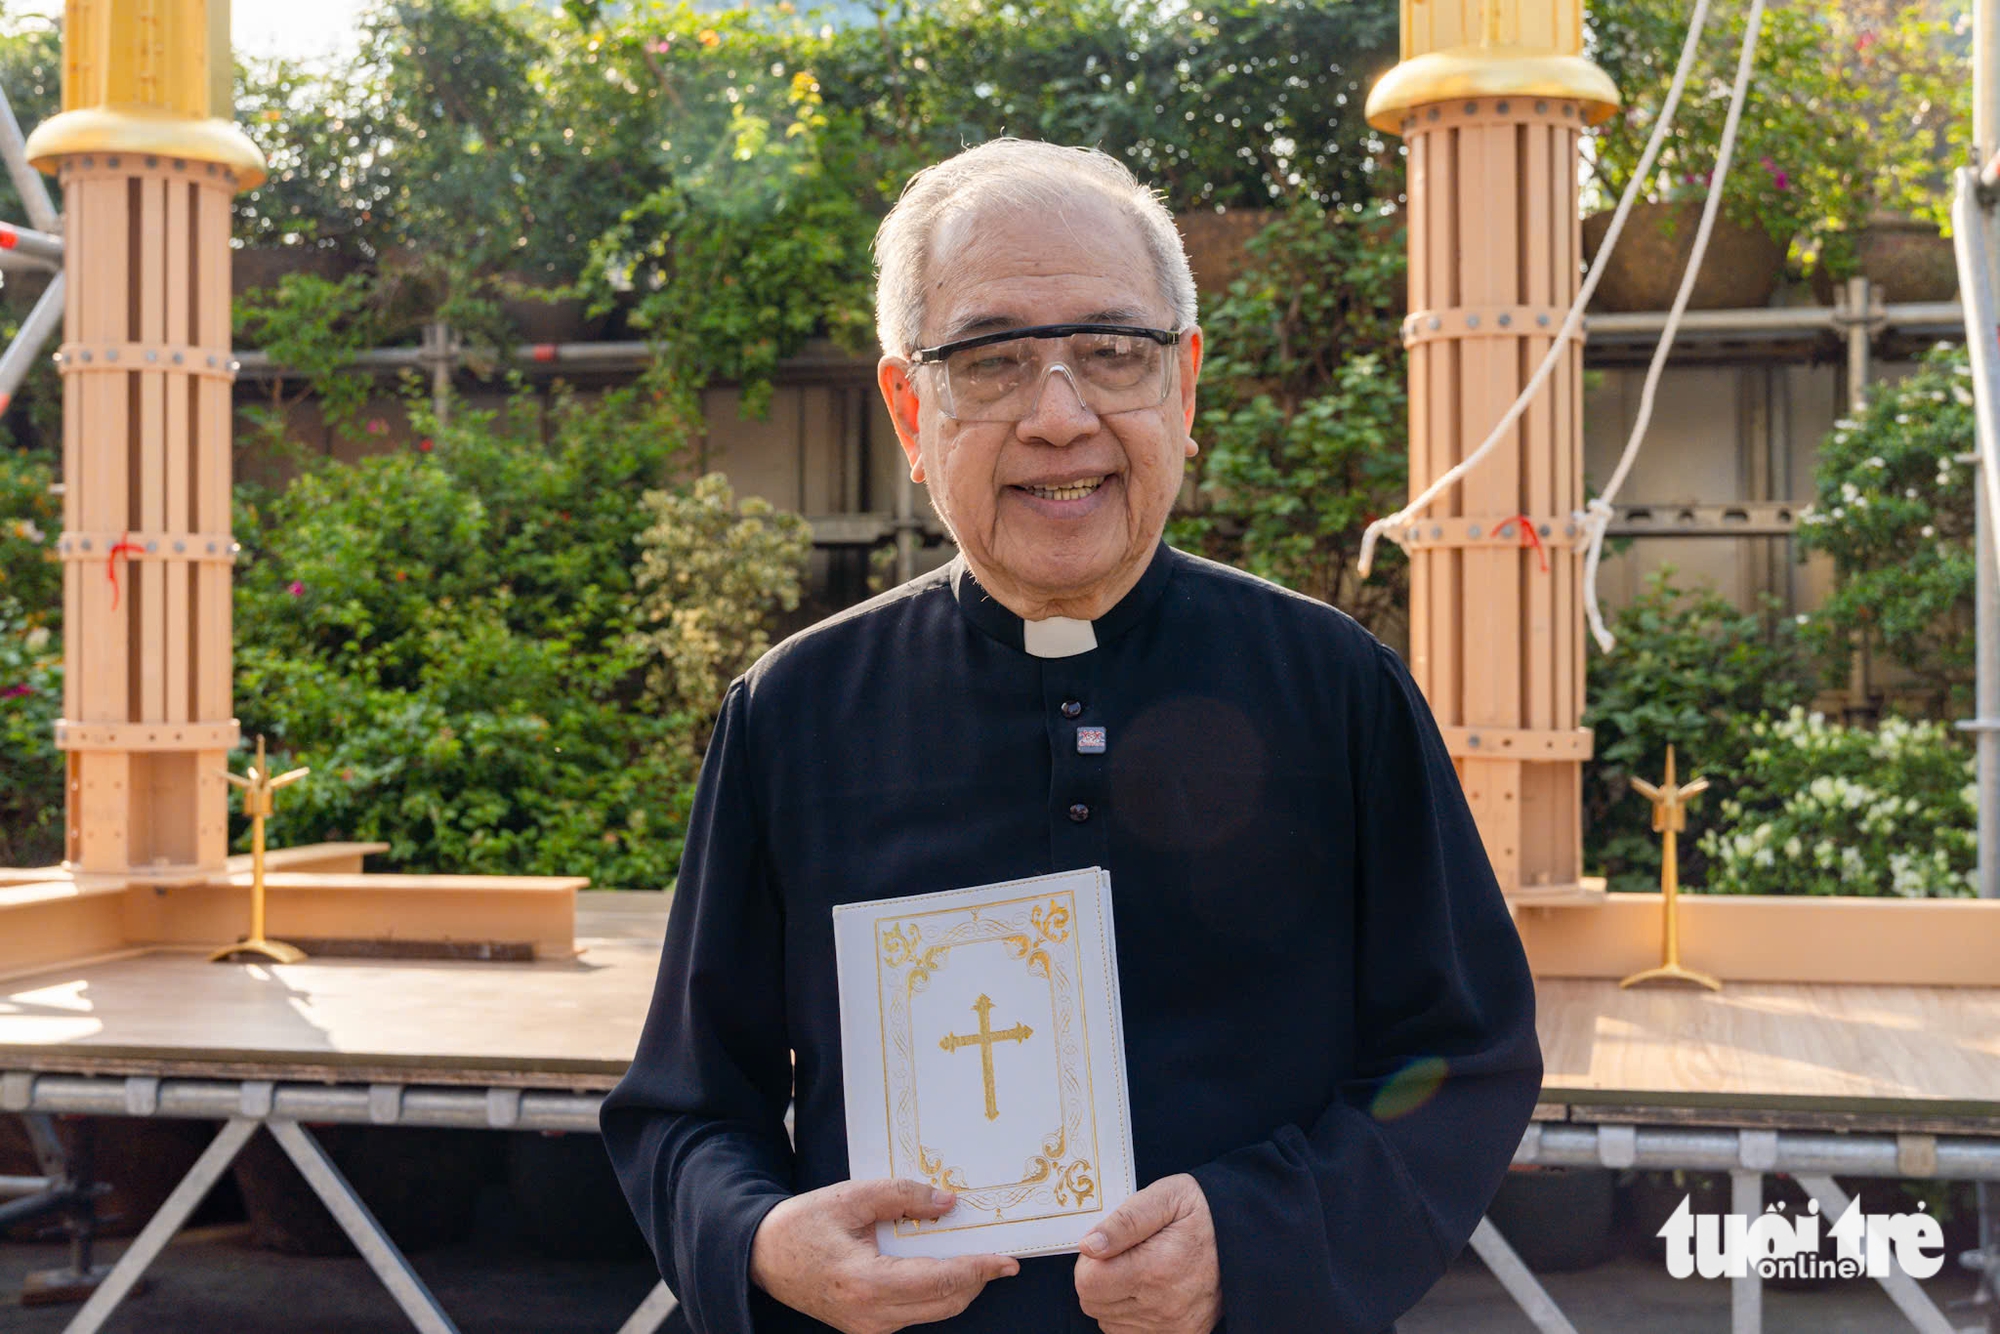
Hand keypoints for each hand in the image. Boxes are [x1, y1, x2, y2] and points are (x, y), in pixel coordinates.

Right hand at [749, 1178, 1019, 1333]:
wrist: (763, 1256)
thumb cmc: (803, 1224)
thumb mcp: (852, 1197)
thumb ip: (903, 1196)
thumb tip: (949, 1203)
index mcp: (866, 1282)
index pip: (939, 1281)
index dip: (978, 1270)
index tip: (1006, 1261)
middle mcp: (871, 1315)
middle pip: (944, 1303)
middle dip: (976, 1280)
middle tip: (1000, 1257)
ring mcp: (869, 1328)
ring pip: (933, 1312)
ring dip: (959, 1287)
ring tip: (976, 1259)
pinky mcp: (867, 1328)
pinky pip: (915, 1313)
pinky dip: (936, 1293)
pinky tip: (943, 1268)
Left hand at [1073, 1173, 1221, 1333]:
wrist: (1244, 1238)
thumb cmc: (1201, 1212)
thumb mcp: (1165, 1198)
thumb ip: (1123, 1221)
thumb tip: (1088, 1246)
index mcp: (1156, 1269)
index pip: (1088, 1282)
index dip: (1089, 1261)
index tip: (1107, 1245)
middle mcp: (1164, 1306)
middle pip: (1093, 1304)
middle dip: (1098, 1278)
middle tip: (1123, 1255)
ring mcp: (1173, 1327)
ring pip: (1108, 1321)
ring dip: (1112, 1298)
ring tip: (1139, 1270)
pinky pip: (1129, 1333)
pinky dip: (1128, 1314)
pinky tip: (1146, 1290)